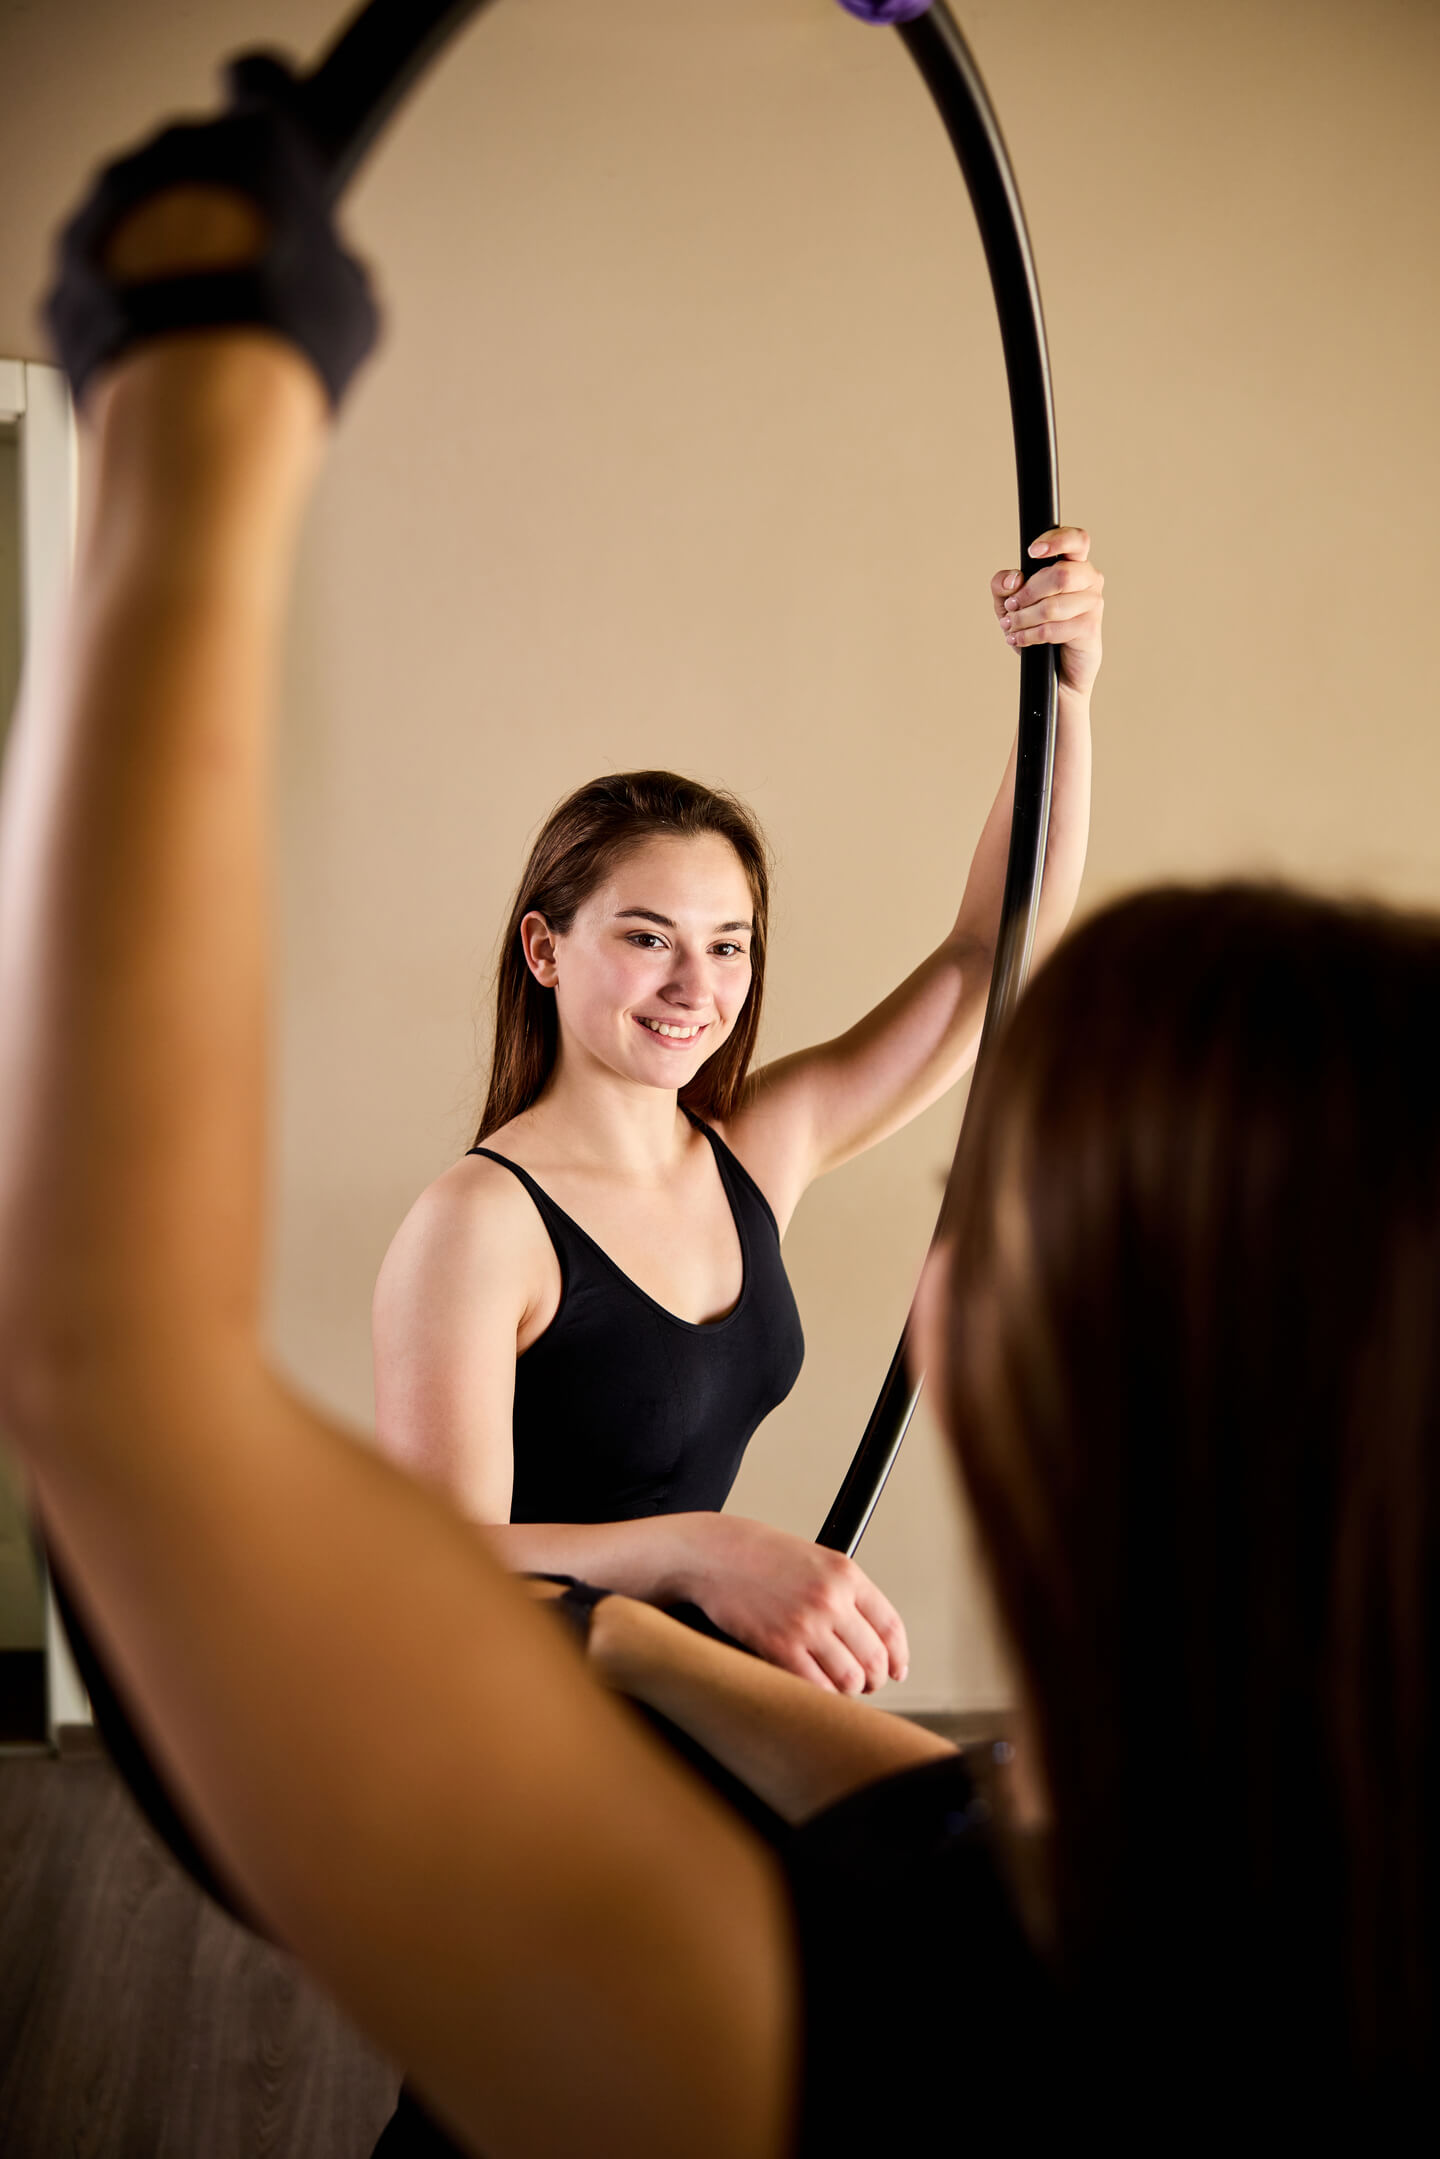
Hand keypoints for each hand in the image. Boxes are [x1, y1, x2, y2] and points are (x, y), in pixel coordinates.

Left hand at [46, 56, 377, 411]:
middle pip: (198, 161)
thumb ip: (338, 272)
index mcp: (256, 145)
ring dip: (168, 251)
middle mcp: (174, 156)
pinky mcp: (70, 263)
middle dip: (220, 206)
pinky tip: (159, 344)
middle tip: (251, 273)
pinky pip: (102, 268)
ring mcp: (111, 205)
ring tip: (203, 324)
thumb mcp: (354, 311)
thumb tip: (338, 286)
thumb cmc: (275, 345)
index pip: (261, 84)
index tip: (274, 149)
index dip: (270, 114)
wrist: (198, 407)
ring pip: (143, 210)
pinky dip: (124, 296)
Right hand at [678, 1514, 907, 1694]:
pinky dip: (820, 1695)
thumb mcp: (814, 1559)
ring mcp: (806, 1624)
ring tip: (838, 1687)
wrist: (714, 1553)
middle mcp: (831, 1599)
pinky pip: (815, 1686)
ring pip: (849, 1679)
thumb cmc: (759, 1556)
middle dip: (874, 1679)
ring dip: (848, 1691)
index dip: (898, 1656)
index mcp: (846, 1574)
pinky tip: (813, 1688)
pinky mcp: (779, 1646)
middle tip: (864, 1684)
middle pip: (874, 1659)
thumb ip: (843, 1593)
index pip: (890, 1627)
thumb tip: (870, 1639)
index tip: (897, 1670)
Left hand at [991, 525, 1103, 701]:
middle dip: (1028, 593)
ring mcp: (1093, 603)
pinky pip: (1053, 629)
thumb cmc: (1037, 628)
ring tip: (1011, 626)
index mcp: (1074, 564)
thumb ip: (1002, 585)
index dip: (1056, 540)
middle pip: (1060, 575)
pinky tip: (1019, 639)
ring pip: (1053, 605)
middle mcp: (1089, 579)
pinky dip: (1030, 635)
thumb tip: (1014, 579)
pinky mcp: (1090, 628)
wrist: (1057, 669)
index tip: (1032, 552)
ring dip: (1024, 618)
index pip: (1077, 539)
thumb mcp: (1009, 603)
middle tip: (1011, 607)